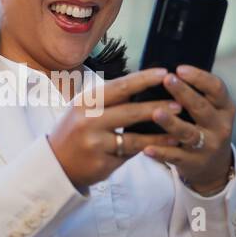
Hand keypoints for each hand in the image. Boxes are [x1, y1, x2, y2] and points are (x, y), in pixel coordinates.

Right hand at [47, 67, 183, 189]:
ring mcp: (94, 143)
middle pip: (130, 111)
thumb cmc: (75, 131)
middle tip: (180, 102)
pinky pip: (131, 154)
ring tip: (180, 126)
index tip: (164, 73)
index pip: (120, 87)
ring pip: (134, 136)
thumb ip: (110, 98)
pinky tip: (167, 144)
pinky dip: (151, 147)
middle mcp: (88, 120)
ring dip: (160, 131)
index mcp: (86, 101)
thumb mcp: (84, 108)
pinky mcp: (101, 162)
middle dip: (157, 106)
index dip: (144, 79)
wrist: (55, 164)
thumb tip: (142, 82)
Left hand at [140, 65, 234, 192]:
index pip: (217, 89)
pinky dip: (161, 152)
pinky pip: (175, 156)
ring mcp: (208, 146)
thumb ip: (197, 94)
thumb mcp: (211, 111)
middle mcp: (220, 127)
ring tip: (156, 113)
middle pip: (202, 108)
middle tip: (167, 79)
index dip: (200, 78)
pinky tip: (147, 147)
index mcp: (225, 109)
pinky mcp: (193, 163)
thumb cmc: (205, 128)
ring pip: (189, 133)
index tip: (180, 68)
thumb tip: (165, 72)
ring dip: (172, 123)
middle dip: (184, 93)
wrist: (214, 167)